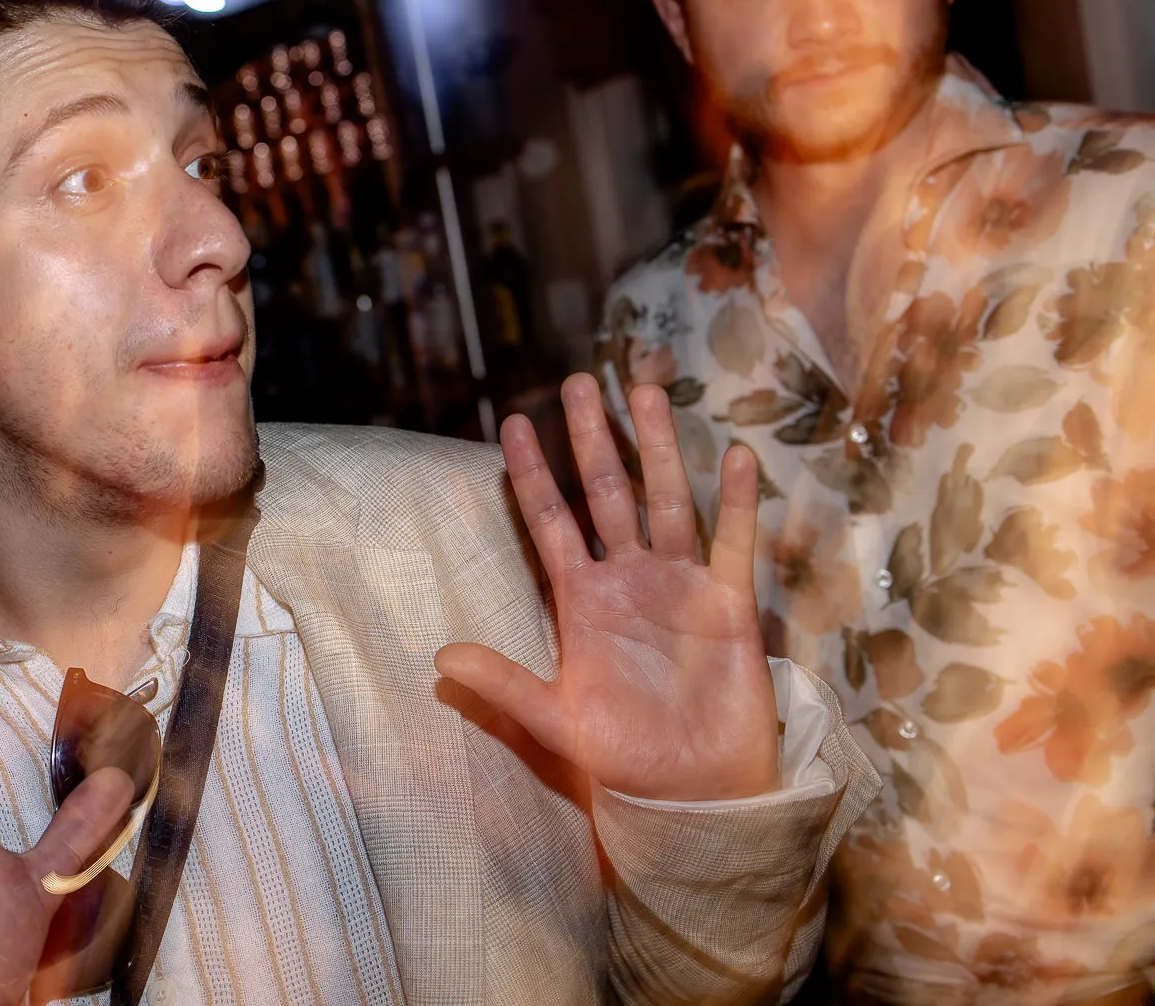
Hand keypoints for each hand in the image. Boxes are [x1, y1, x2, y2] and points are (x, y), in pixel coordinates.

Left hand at [435, 375, 776, 800]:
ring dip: (659, 448)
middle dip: (594, 439)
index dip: (533, 475)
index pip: (550, 522)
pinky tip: (737, 456)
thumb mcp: (554, 721)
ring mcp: (681, 586)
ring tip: (646, 390)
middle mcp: (630, 580)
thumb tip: (439, 658)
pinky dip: (737, 502)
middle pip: (607, 493)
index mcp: (582, 601)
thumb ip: (502, 685)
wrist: (692, 796)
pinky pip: (733, 544)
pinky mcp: (730, 605)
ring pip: (668, 501)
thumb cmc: (623, 762)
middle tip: (579, 380)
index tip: (513, 423)